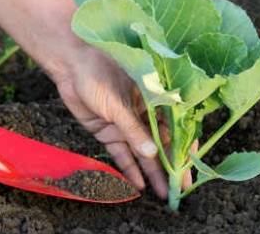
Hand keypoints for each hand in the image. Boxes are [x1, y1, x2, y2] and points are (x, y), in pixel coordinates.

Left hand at [54, 47, 194, 198]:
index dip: (184, 148)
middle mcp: (143, 114)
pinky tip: (138, 184)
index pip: (175, 128)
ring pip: (142, 153)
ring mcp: (125, 125)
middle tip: (179, 190)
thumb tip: (152, 154)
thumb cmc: (99, 72)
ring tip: (162, 193)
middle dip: (170, 167)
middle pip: (160, 145)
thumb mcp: (119, 102)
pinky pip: (121, 153)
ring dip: (152, 172)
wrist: (70, 65)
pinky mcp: (108, 132)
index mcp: (154, 100)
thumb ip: (134, 130)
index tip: (190, 167)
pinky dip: (128, 168)